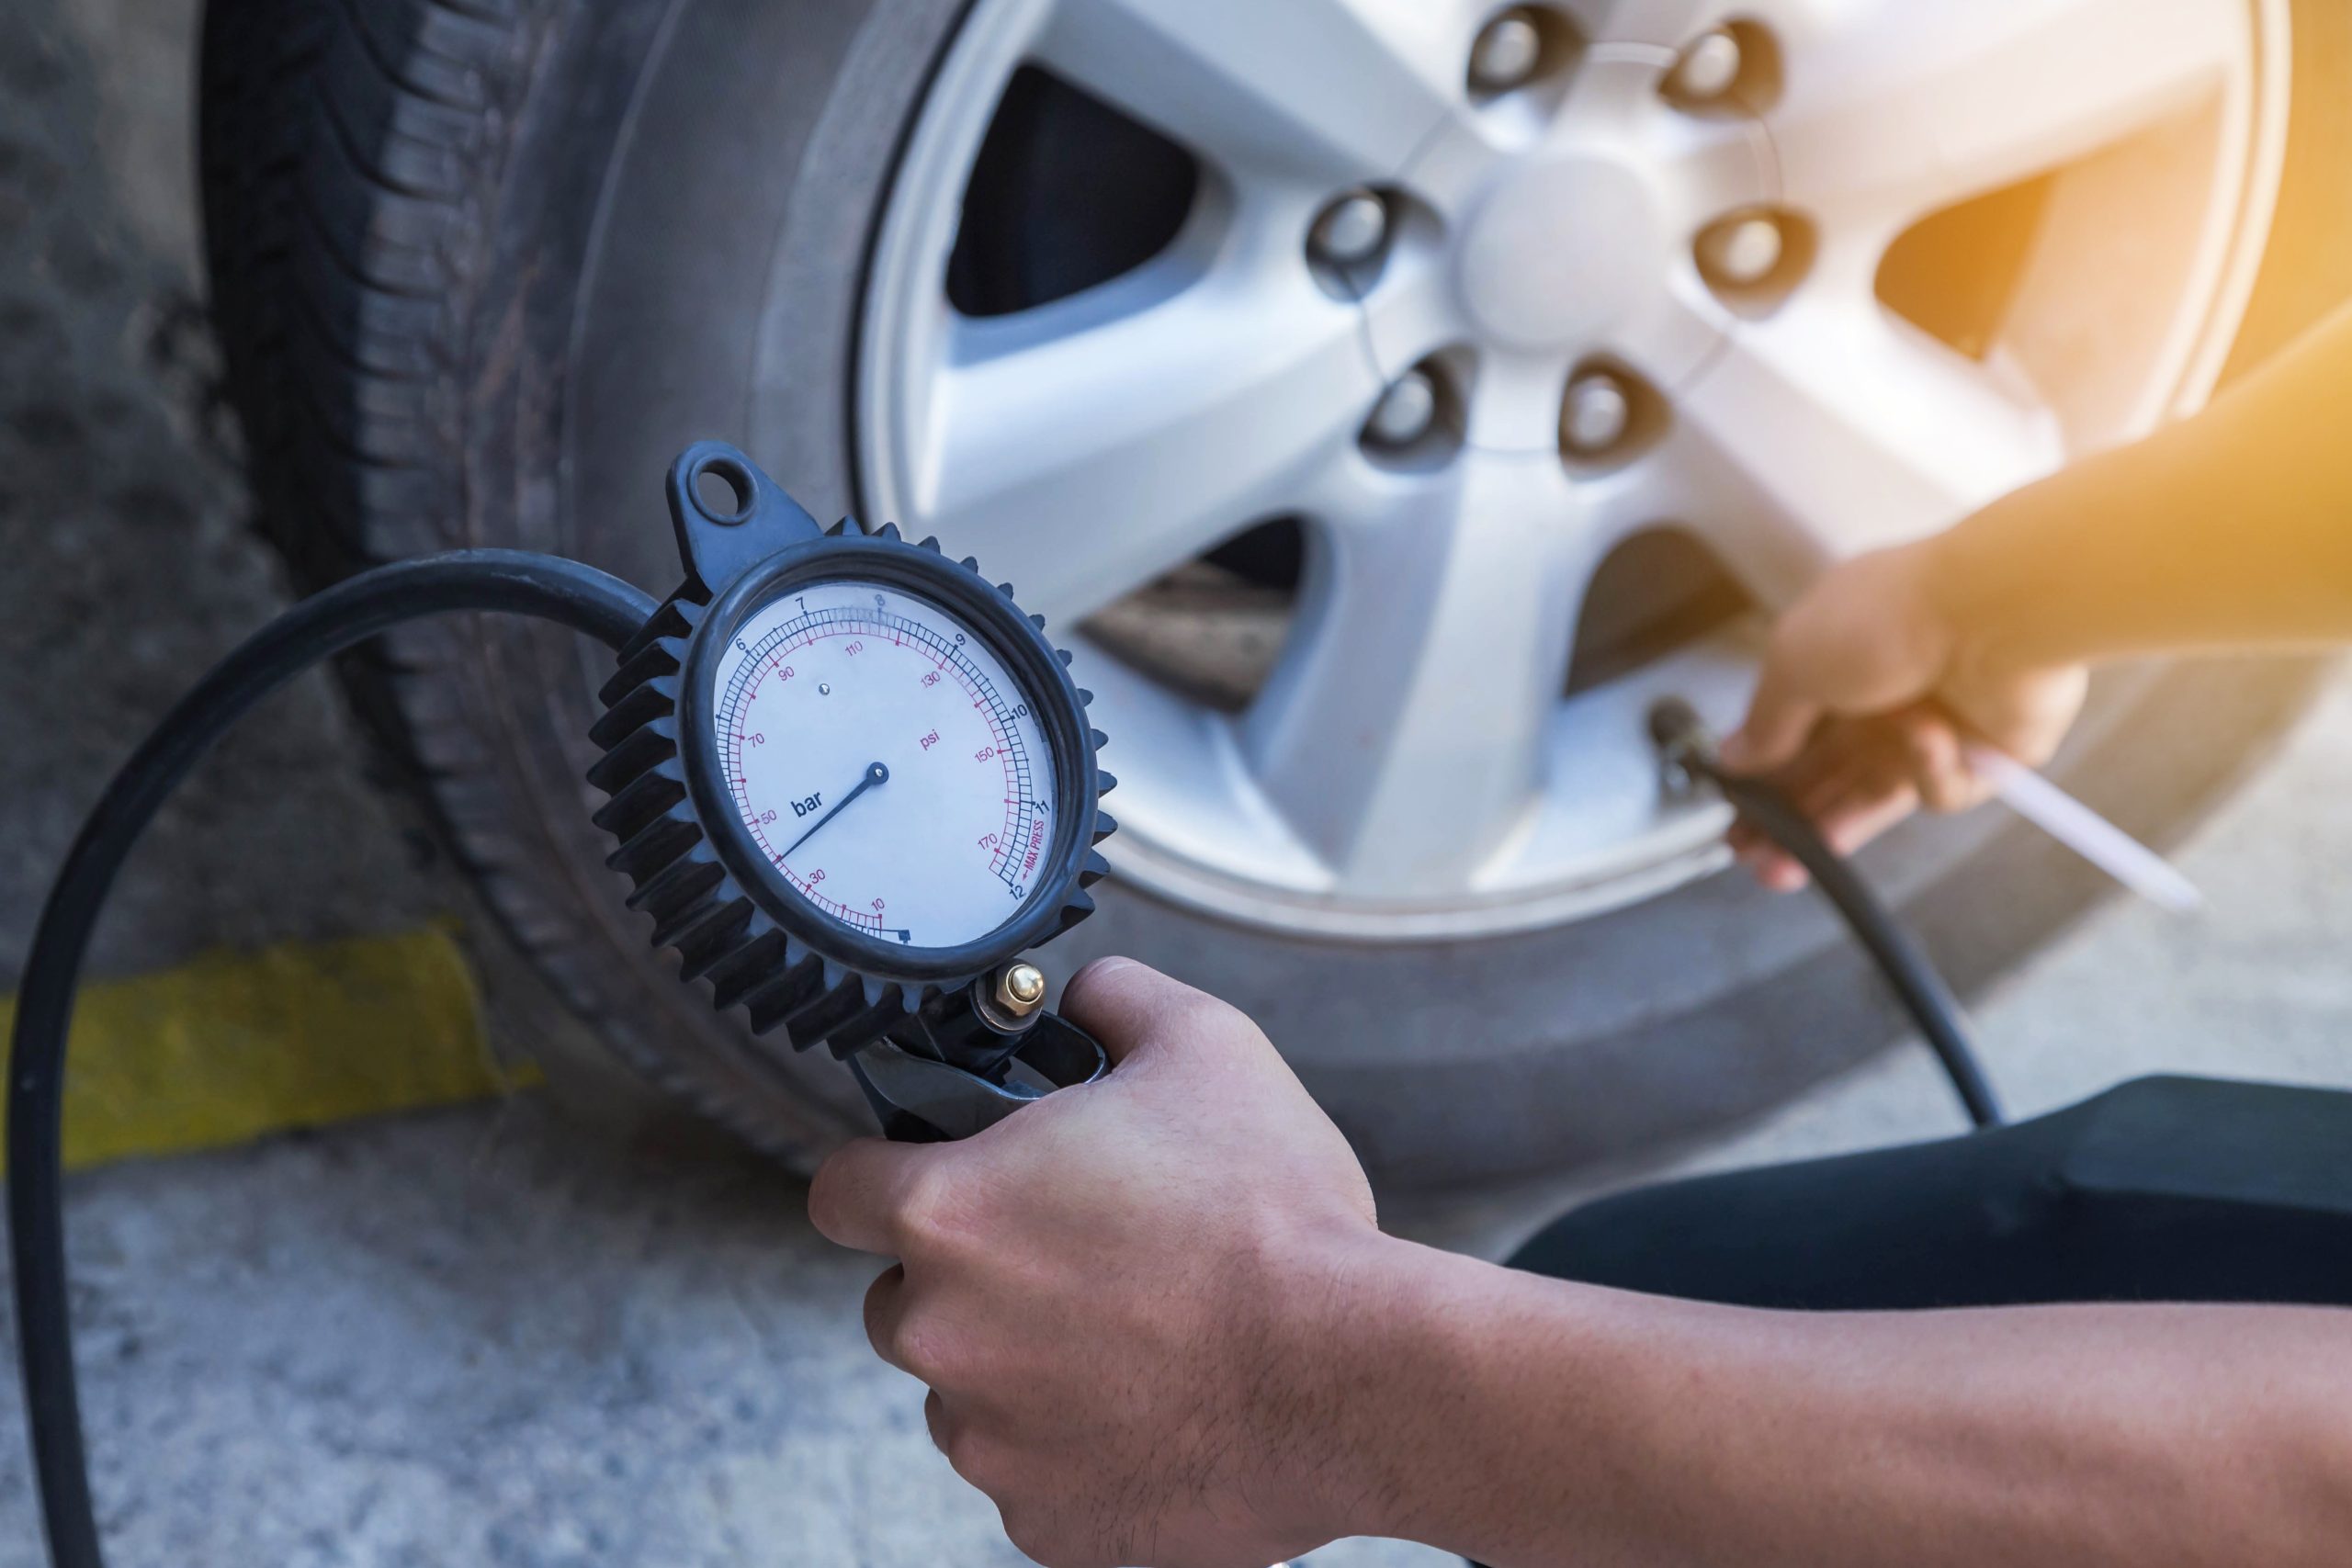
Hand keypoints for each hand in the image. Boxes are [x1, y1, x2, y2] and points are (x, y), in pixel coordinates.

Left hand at [808, 960, 1383, 1567]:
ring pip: (967, 1393)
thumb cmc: (1277, 1213)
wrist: (1359, 1376)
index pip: (838, 1190)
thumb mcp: (1205, 1045)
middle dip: (967, 1277)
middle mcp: (941, 1335)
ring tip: (1135, 1335)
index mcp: (950, 1214)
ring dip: (1020, 1364)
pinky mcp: (1044, 1524)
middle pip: (902, 1299)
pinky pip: (1032, 1474)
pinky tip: (1159, 1406)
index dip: (884, 1172)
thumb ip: (1117, 999)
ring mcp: (988, 1442)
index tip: (935, 1175)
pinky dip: (1077, 1446)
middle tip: (1075, 1253)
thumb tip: (1088, 994)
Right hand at [1721, 542, 2087, 889]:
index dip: (1761, 780)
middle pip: (1827, 776)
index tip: (1735, 817)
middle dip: (1788, 819)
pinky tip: (1928, 739)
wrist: (1995, 611)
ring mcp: (1932, 730)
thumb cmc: (1891, 615)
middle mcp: (1880, 699)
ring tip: (1790, 865)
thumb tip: (1734, 757)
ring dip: (1835, 827)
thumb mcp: (1794, 662)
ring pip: (1875, 797)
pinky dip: (1928, 769)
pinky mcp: (1981, 758)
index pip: (1790, 738)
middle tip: (1754, 856)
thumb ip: (1764, 722)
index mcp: (1833, 666)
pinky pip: (1938, 790)